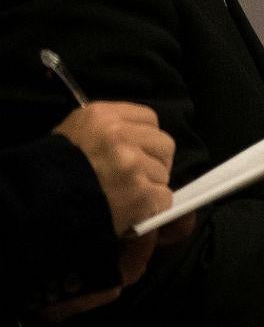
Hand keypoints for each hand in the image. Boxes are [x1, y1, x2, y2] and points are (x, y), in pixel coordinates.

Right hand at [54, 100, 173, 234]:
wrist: (36, 203)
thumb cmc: (52, 167)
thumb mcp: (75, 132)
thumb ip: (109, 129)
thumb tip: (138, 138)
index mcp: (103, 116)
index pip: (149, 118)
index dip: (145, 138)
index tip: (136, 150)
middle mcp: (119, 136)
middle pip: (163, 144)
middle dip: (154, 161)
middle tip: (135, 176)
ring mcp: (131, 165)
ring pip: (163, 174)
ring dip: (149, 187)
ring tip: (124, 195)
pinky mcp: (139, 194)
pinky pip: (162, 199)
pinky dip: (150, 208)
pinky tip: (131, 210)